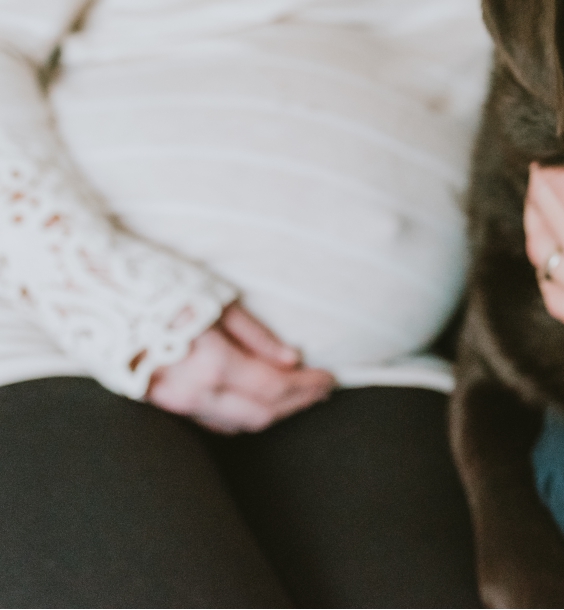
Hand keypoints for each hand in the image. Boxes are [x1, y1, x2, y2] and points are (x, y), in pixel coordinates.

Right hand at [147, 303, 334, 433]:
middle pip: (260, 414)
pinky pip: (211, 421)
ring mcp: (173, 404)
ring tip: (298, 396)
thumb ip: (256, 336)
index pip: (274, 389)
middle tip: (321, 390)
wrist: (88, 292)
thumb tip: (291, 359)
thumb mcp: (216, 301)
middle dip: (296, 404)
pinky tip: (258, 401)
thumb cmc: (155, 285)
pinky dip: (242, 415)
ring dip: (271, 413)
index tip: (330, 378)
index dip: (307, 387)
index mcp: (212, 365)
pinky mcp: (158, 403)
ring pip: (235, 424)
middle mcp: (193, 393)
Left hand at [525, 163, 563, 354]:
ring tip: (551, 200)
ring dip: (541, 217)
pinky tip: (558, 252)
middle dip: (549, 177)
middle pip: (543, 204)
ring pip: (541, 247)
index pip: (557, 173)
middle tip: (559, 161)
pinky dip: (551, 267)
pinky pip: (554, 294)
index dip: (561, 151)